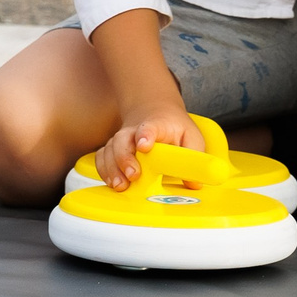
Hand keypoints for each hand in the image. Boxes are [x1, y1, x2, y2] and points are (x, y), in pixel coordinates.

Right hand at [92, 104, 206, 188]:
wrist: (153, 110)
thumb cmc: (173, 127)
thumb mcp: (192, 136)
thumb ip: (194, 156)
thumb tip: (193, 184)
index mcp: (156, 126)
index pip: (149, 128)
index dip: (145, 135)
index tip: (144, 146)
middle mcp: (134, 131)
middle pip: (122, 139)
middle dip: (124, 158)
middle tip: (133, 175)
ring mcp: (121, 140)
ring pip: (109, 149)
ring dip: (112, 168)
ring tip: (120, 185)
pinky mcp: (113, 149)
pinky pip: (101, 157)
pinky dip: (103, 170)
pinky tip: (112, 182)